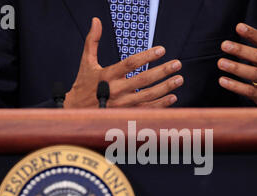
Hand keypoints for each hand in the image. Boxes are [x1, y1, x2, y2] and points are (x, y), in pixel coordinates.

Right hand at [64, 18, 183, 108]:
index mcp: (107, 75)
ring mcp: (122, 104)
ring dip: (165, 88)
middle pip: (143, 80)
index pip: (130, 63)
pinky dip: (161, 105)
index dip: (147, 56)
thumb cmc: (83, 84)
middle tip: (177, 64)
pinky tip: (172, 98)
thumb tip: (96, 21)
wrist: (78, 110)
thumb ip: (93, 41)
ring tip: (179, 79)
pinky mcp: (126, 114)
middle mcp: (116, 90)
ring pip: (148, 96)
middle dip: (162, 71)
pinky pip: (146, 110)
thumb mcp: (86, 62)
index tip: (161, 50)